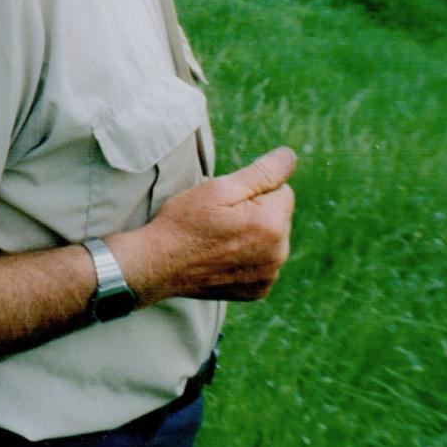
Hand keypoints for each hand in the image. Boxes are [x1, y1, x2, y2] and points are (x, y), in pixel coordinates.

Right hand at [114, 147, 296, 302]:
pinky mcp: (257, 290)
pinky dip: (246, 258)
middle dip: (255, 213)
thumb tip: (290, 156)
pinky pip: (262, 264)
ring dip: (252, 235)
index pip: (282, 191)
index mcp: (272, 225)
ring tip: (217, 239)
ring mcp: (268, 276)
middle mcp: (278, 254)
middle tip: (219, 220)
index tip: (225, 202)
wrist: (157, 265)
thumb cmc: (184, 222)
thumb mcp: (219, 188)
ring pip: (270, 241)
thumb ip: (262, 172)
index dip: (252, 190)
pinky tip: (220, 257)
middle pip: (278, 217)